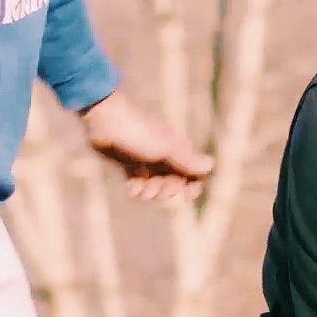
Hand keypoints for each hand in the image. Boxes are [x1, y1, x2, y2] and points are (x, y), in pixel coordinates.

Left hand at [80, 91, 214, 202]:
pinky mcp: (129, 164)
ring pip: (156, 186)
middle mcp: (165, 155)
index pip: (194, 172)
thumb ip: (188, 161)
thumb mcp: (166, 149)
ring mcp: (147, 160)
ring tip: (138, 189)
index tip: (187, 196)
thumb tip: (211, 166)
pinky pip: (138, 184)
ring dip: (149, 192)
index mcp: (178, 149)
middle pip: (175, 183)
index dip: (194, 186)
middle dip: (166, 191)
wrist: (104, 120)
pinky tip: (130, 189)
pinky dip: (136, 190)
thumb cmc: (139, 132)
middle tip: (155, 187)